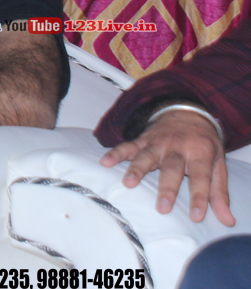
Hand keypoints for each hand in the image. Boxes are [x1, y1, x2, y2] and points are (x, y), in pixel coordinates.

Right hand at [100, 108, 234, 225]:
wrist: (187, 112)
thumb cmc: (204, 144)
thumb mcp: (218, 165)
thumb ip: (219, 193)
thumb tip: (227, 220)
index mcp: (200, 152)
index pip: (201, 177)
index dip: (199, 197)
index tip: (196, 216)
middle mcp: (178, 146)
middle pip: (172, 168)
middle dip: (167, 188)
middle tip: (162, 208)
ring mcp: (158, 142)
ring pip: (146, 156)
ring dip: (137, 169)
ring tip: (128, 183)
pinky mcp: (143, 139)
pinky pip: (128, 146)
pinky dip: (116, 153)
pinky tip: (105, 162)